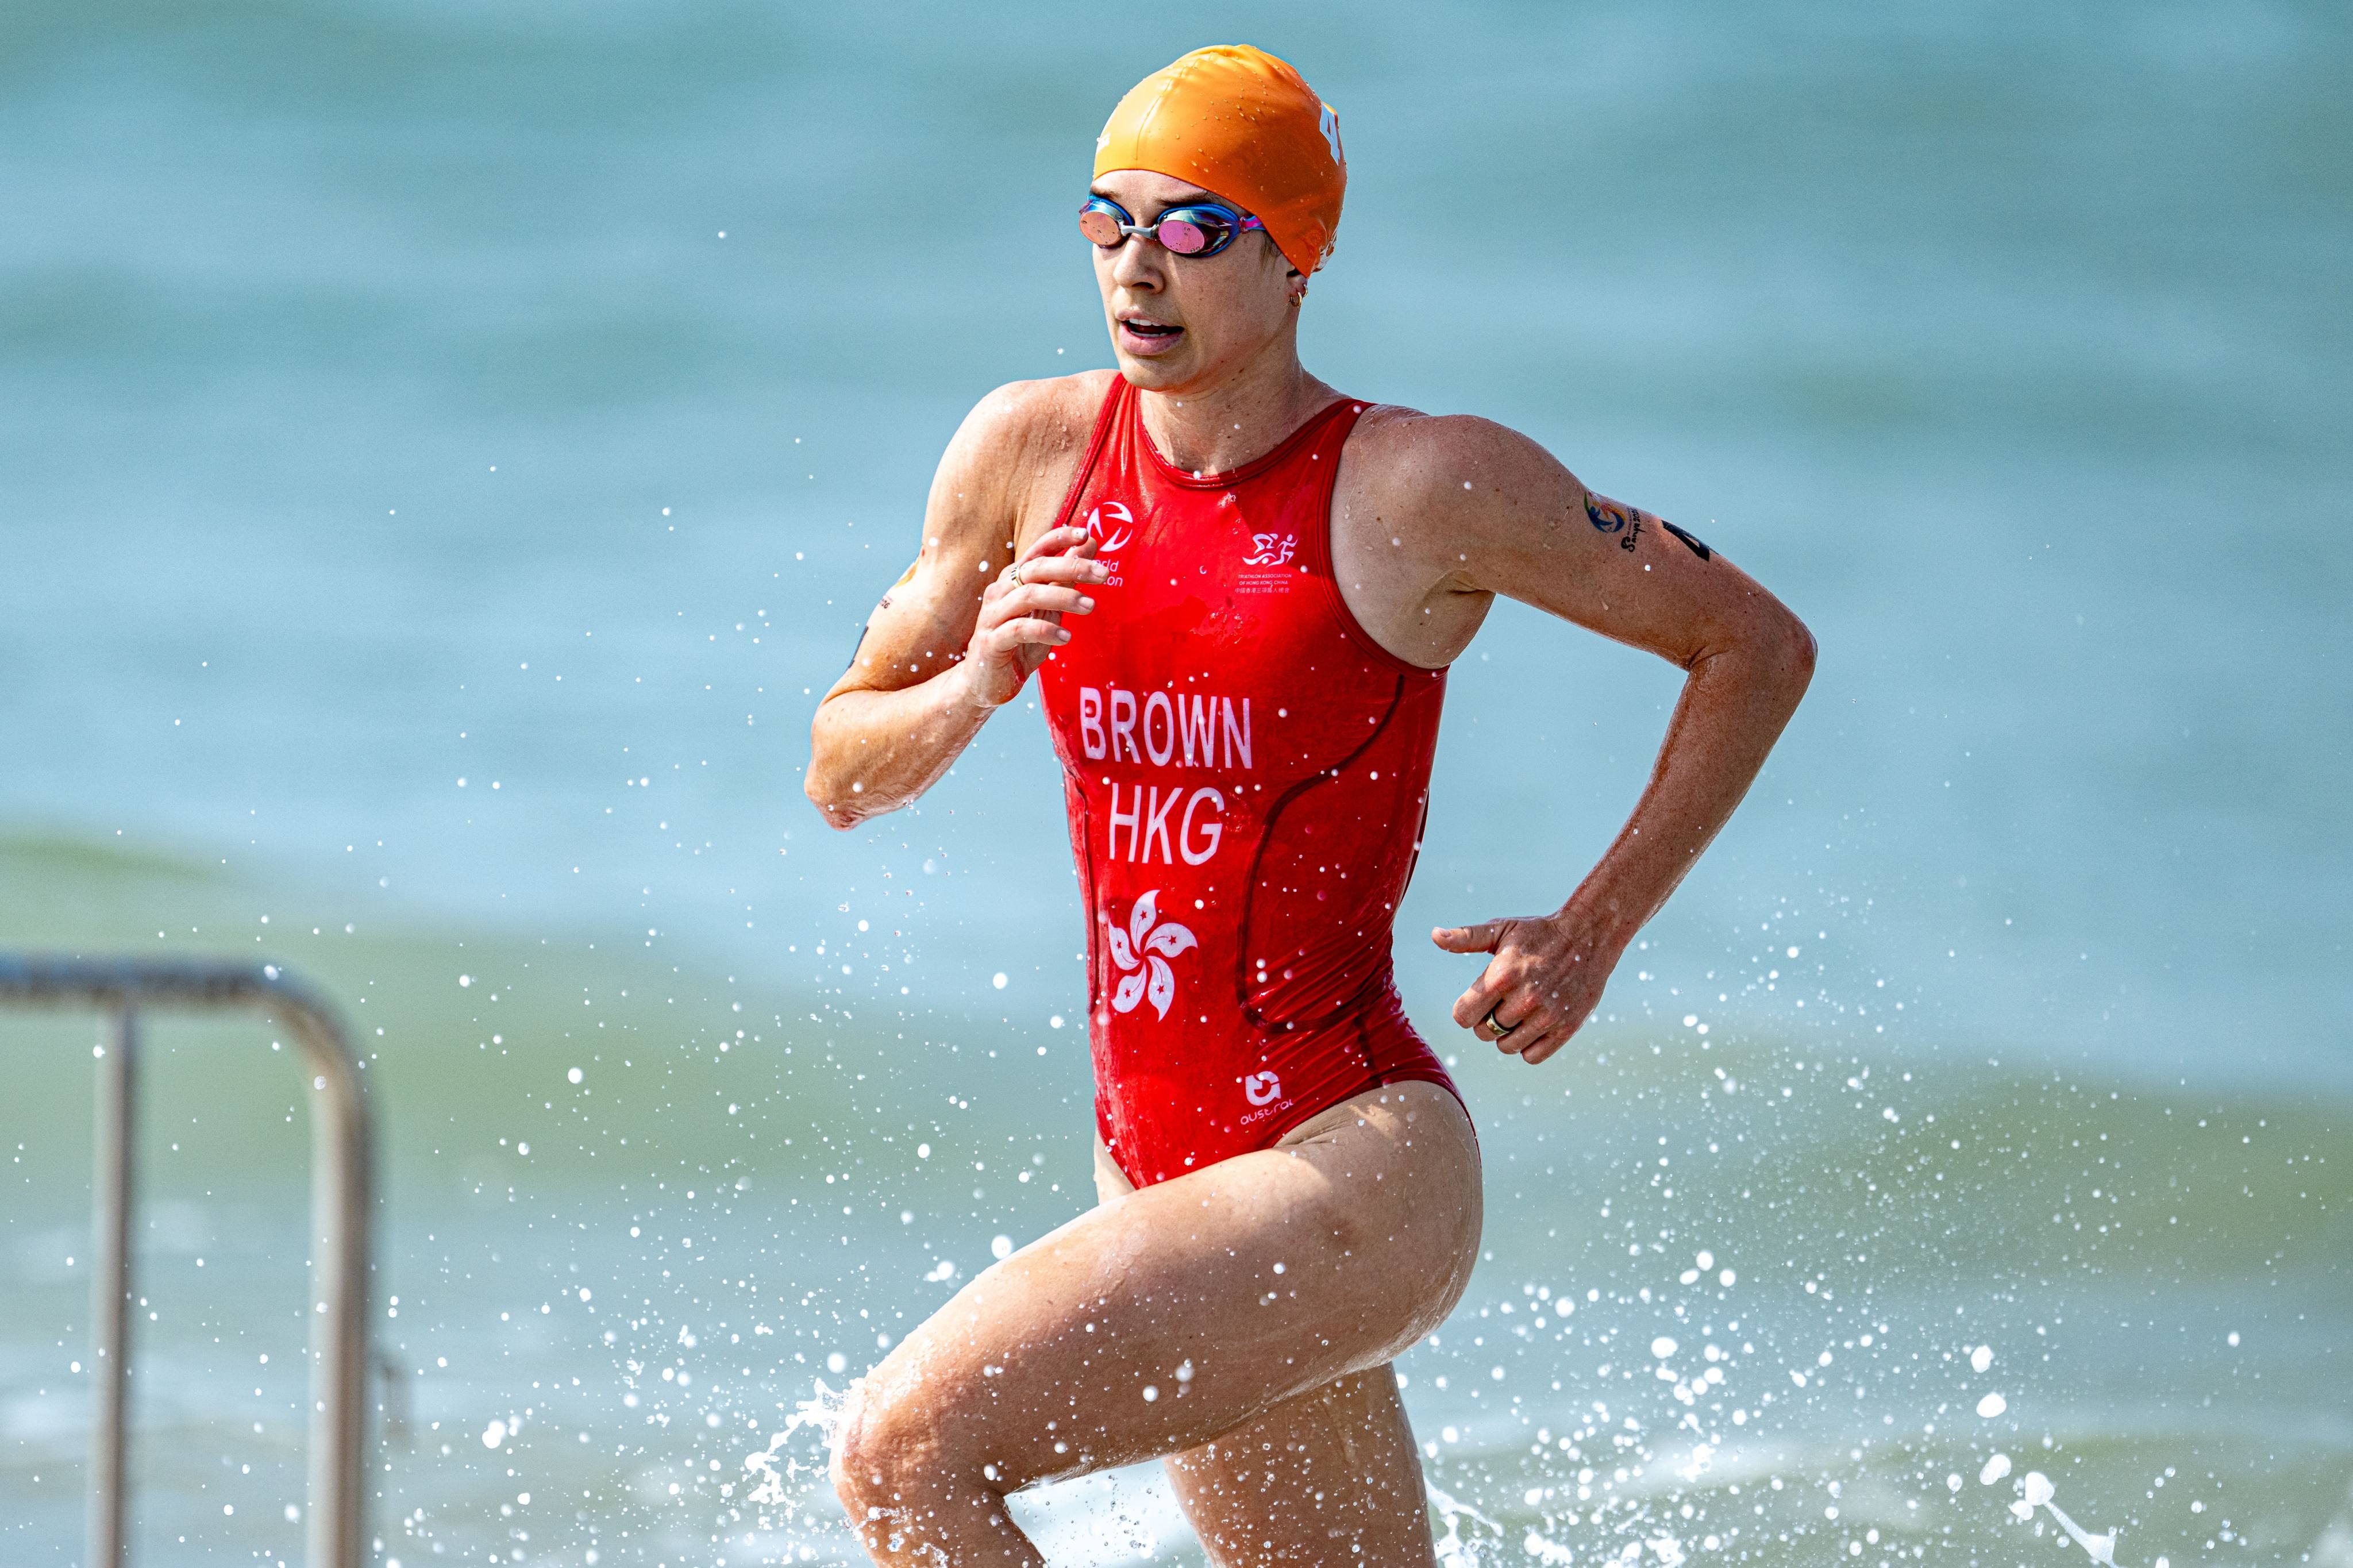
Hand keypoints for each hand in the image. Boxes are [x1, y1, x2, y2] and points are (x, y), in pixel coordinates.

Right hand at [962, 526, 1103, 707]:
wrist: (984, 682)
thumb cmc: (1018, 644)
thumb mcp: (1048, 609)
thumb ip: (1065, 579)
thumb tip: (1089, 545)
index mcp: (1013, 580)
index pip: (1037, 551)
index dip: (1058, 538)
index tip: (1085, 534)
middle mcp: (1000, 592)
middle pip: (1035, 569)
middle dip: (1071, 567)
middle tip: (1103, 574)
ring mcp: (992, 616)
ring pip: (1028, 596)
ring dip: (1063, 597)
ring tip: (1090, 605)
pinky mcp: (991, 642)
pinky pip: (1019, 629)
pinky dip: (1045, 630)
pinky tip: (1065, 637)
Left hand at [1431, 908, 1627, 1064]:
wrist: (1589, 936)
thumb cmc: (1538, 933)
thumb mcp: (1502, 929)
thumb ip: (1466, 937)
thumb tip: (1435, 935)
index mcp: (1502, 976)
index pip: (1463, 1016)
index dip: (1466, 1010)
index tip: (1476, 1000)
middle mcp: (1524, 999)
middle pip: (1484, 1033)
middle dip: (1486, 1020)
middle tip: (1500, 1002)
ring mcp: (1548, 1016)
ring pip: (1507, 1047)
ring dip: (1506, 1034)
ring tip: (1517, 1011)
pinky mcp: (1567, 1028)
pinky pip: (1533, 1056)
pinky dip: (1528, 1046)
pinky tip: (1533, 1024)